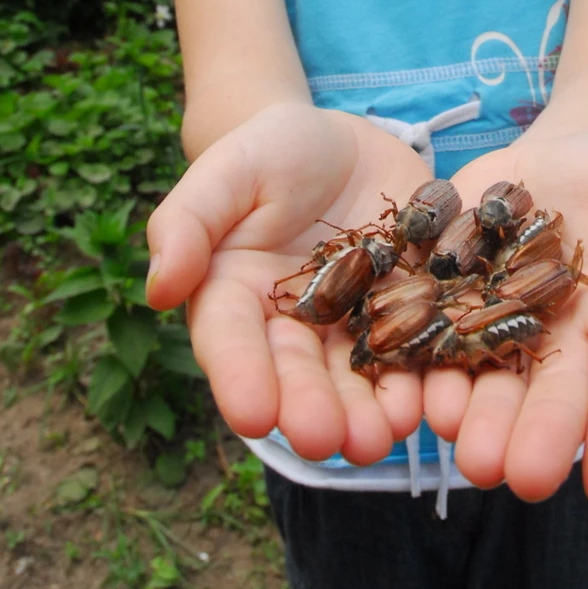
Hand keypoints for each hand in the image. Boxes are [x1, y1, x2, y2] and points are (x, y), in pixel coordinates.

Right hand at [146, 102, 436, 464]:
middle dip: (312, 410)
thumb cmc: (271, 152)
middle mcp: (294, 326)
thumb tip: (158, 288)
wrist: (343, 145)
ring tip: (380, 440)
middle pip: (299, 374)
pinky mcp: (406, 312)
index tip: (254, 416)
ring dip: (367, 413)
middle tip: (325, 443)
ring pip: (357, 377)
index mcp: (237, 298)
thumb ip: (188, 222)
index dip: (240, 379)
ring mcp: (353, 324)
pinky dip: (421, 379)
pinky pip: (415, 349)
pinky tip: (429, 404)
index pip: (232, 344)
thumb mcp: (228, 171)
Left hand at [419, 133, 587, 509]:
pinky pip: (434, 350)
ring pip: (492, 386)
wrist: (539, 164)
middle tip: (524, 481)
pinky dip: (426, 379)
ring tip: (469, 457)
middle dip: (541, 439)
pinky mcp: (447, 313)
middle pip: (554, 395)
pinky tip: (414, 405)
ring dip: (480, 424)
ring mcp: (500, 332)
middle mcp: (562, 342)